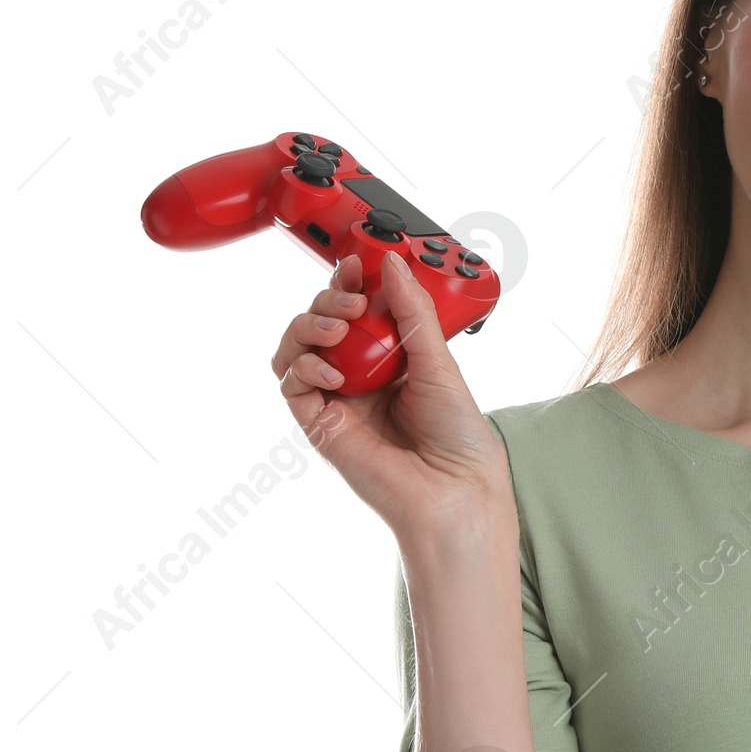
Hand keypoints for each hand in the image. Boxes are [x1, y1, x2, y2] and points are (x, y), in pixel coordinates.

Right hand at [270, 249, 514, 543]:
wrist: (455, 487)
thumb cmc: (458, 436)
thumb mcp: (440, 359)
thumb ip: (413, 311)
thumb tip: (392, 264)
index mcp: (391, 356)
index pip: (357, 308)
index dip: (349, 282)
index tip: (356, 264)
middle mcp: (361, 375)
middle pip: (321, 320)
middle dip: (329, 299)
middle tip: (353, 299)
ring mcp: (339, 398)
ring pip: (296, 347)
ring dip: (308, 326)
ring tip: (339, 328)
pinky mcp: (321, 424)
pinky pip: (292, 385)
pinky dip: (304, 368)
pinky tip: (333, 372)